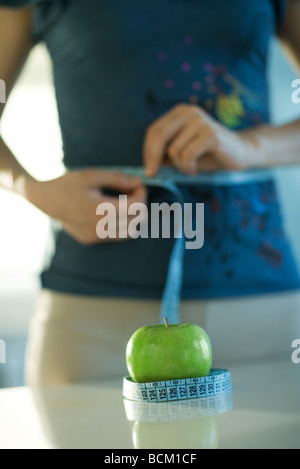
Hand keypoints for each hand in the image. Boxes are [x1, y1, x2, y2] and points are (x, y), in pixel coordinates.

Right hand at [25, 169, 146, 244]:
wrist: (44, 199)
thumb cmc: (68, 184)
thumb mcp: (92, 175)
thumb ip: (118, 179)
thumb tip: (138, 182)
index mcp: (100, 210)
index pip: (136, 207)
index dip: (142, 194)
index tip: (139, 184)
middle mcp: (99, 227)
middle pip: (136, 220)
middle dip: (140, 205)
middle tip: (133, 191)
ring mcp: (95, 236)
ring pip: (129, 232)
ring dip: (133, 217)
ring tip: (127, 202)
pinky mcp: (91, 240)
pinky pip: (116, 236)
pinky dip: (122, 225)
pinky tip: (115, 212)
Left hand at [143, 103, 257, 175]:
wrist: (241, 152)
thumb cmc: (209, 154)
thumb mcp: (183, 152)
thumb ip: (166, 153)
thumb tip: (147, 164)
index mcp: (180, 113)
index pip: (154, 130)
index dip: (147, 151)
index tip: (148, 169)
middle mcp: (189, 112)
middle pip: (159, 136)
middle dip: (153, 158)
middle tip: (153, 174)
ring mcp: (201, 121)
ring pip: (174, 150)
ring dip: (179, 166)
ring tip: (190, 169)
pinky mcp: (211, 134)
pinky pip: (188, 155)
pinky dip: (188, 167)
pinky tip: (195, 169)